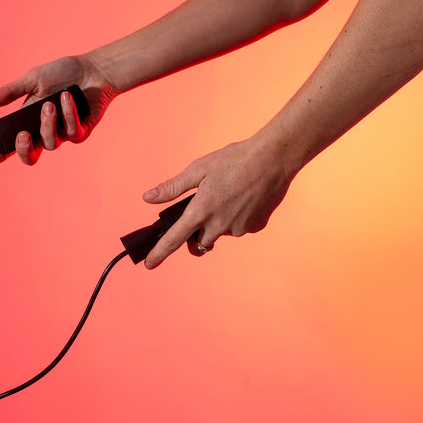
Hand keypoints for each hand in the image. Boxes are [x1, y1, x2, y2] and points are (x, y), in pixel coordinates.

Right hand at [0, 55, 116, 164]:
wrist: (93, 69)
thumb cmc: (63, 73)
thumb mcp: (33, 80)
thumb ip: (10, 92)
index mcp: (29, 121)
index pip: (14, 143)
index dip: (4, 153)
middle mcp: (45, 131)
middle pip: (31, 156)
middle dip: (24, 150)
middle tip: (24, 135)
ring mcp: (63, 134)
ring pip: (50, 144)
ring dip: (48, 124)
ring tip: (50, 104)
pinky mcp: (81, 133)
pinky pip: (71, 133)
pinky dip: (68, 115)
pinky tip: (68, 98)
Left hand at [141, 137, 295, 268]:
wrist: (274, 158)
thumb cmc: (233, 160)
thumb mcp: (198, 169)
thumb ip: (172, 188)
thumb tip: (148, 198)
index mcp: (201, 211)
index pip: (174, 239)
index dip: (159, 253)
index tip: (149, 264)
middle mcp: (219, 225)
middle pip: (200, 241)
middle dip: (197, 232)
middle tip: (204, 208)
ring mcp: (239, 228)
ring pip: (222, 232)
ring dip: (220, 221)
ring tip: (230, 194)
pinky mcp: (255, 226)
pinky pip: (240, 227)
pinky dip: (239, 217)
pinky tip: (245, 198)